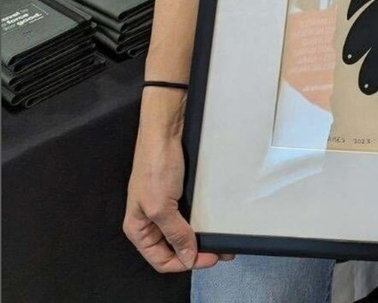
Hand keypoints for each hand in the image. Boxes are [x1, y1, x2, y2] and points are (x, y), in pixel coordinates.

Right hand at [122, 112, 230, 272]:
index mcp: (138, 228)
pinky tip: (215, 224)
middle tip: (220, 252)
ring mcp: (164, 207)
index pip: (160, 259)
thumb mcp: (161, 206)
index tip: (208, 258)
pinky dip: (202, 222)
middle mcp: (150, 221)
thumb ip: (174, 233)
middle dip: (195, 253)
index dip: (183, 263)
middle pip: (173, 248)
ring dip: (201, 239)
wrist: (165, 130)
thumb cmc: (155, 165)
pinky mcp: (177, 194)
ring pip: (183, 233)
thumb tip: (187, 258)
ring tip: (223, 240)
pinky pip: (190, 216)